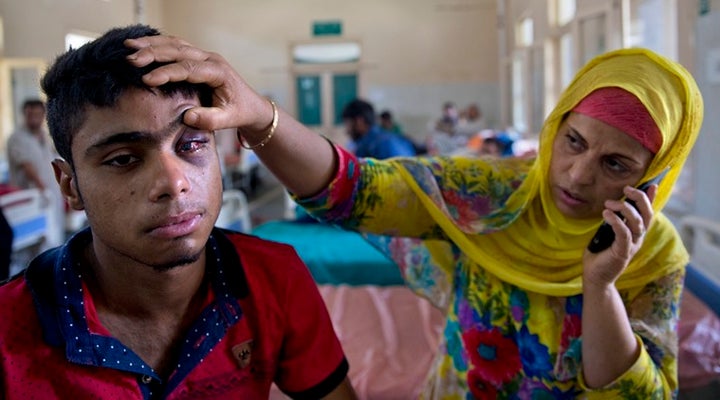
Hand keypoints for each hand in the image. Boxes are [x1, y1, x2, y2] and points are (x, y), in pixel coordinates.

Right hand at [124, 35, 271, 133]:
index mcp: (218, 72)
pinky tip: (141, 45)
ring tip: (129, 46)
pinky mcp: (198, 58)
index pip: (189, 69)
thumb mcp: (229, 120)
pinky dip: (158, 44)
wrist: (251, 105)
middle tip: (131, 59)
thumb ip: (210, 120)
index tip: (147, 80)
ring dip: (152, 44)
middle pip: (179, 51)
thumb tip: (188, 117)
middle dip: (153, 53)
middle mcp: (210, 59)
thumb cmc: (240, 112)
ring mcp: (204, 56)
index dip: (167, 73)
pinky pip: (176, 46)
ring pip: (175, 44)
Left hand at [582, 184, 657, 286]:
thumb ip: (613, 221)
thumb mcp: (607, 233)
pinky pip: (624, 234)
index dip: (651, 199)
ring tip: (609, 203)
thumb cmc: (600, 253)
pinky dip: (616, 222)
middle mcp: (638, 238)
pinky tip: (606, 214)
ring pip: (637, 223)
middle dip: (640, 199)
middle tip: (627, 189)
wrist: (595, 277)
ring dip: (624, 209)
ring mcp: (632, 246)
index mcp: (636, 233)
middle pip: (647, 216)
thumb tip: (612, 205)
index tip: (652, 185)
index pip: (647, 214)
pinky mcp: (622, 253)